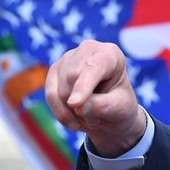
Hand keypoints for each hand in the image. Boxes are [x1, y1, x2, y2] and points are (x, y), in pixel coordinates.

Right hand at [45, 40, 146, 157]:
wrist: (110, 110)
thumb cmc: (119, 105)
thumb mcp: (118, 109)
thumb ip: (100, 106)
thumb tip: (75, 105)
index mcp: (110, 54)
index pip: (93, 67)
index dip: (83, 85)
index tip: (75, 104)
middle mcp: (87, 49)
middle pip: (72, 77)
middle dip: (80, 104)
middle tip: (97, 117)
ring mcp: (68, 57)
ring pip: (59, 89)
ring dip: (72, 111)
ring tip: (89, 117)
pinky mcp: (55, 70)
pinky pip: (50, 95)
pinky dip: (60, 113)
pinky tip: (74, 121)